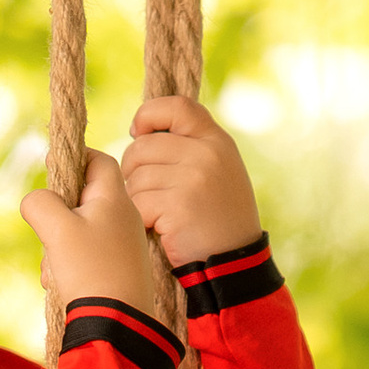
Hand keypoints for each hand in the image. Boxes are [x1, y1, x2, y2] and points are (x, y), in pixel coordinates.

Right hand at [20, 148, 156, 328]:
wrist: (117, 325)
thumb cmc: (91, 271)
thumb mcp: (57, 230)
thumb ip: (40, 203)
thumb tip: (36, 199)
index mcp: (115, 199)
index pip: (98, 160)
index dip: (75, 157)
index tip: (52, 168)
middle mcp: (124, 218)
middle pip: (84, 197)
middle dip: (57, 212)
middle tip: (45, 229)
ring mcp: (123, 245)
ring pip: (80, 229)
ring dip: (58, 243)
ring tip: (52, 267)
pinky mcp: (118, 269)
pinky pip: (86, 254)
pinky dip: (68, 263)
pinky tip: (59, 281)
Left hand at [120, 95, 262, 273]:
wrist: (235, 262)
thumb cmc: (221, 218)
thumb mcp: (220, 172)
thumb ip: (192, 148)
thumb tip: (141, 132)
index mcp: (217, 141)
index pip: (176, 106)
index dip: (148, 115)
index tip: (138, 132)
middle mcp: (207, 154)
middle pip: (143, 146)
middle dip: (133, 169)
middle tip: (147, 191)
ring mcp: (193, 179)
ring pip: (135, 177)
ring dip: (137, 198)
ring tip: (159, 214)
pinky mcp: (178, 206)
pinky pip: (138, 203)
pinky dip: (142, 219)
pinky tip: (160, 229)